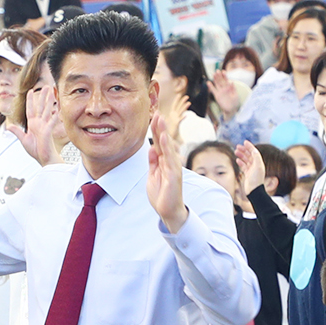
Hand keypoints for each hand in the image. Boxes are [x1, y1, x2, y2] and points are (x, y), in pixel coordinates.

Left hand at [6, 84, 58, 166]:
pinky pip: (51, 122)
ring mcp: (45, 126)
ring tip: (52, 92)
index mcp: (33, 124)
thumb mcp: (23, 139)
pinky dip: (54, 116)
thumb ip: (17, 132)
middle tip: (47, 87)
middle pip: (41, 106)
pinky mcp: (48, 131)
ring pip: (47, 111)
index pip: (31, 109)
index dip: (30, 100)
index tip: (31, 91)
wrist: (43, 158)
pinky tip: (57, 109)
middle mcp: (39, 123)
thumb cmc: (35, 150)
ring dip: (49, 101)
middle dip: (43, 96)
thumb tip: (8, 126)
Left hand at [146, 112, 186, 231]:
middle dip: (160, 127)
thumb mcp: (153, 176)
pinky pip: (170, 158)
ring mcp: (173, 168)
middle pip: (164, 142)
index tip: (154, 118)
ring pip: (168, 147)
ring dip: (164, 132)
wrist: (168, 211)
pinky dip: (168, 147)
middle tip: (157, 112)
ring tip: (160, 120)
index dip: (156, 131)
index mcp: (163, 162)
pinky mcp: (175, 175)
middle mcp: (170, 162)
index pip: (159, 143)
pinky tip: (165, 137)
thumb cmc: (162, 195)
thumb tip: (151, 149)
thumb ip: (153, 163)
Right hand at [237, 139, 266, 193]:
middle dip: (244, 150)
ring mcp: (251, 170)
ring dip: (241, 155)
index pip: (254, 152)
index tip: (244, 142)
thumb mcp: (258, 167)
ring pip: (246, 160)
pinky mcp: (247, 174)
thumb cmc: (256, 179)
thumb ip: (256, 158)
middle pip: (249, 155)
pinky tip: (237, 160)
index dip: (250, 146)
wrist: (254, 190)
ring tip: (236, 151)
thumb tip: (254, 150)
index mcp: (259, 162)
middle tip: (238, 146)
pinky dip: (241, 162)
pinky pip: (244, 166)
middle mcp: (255, 165)